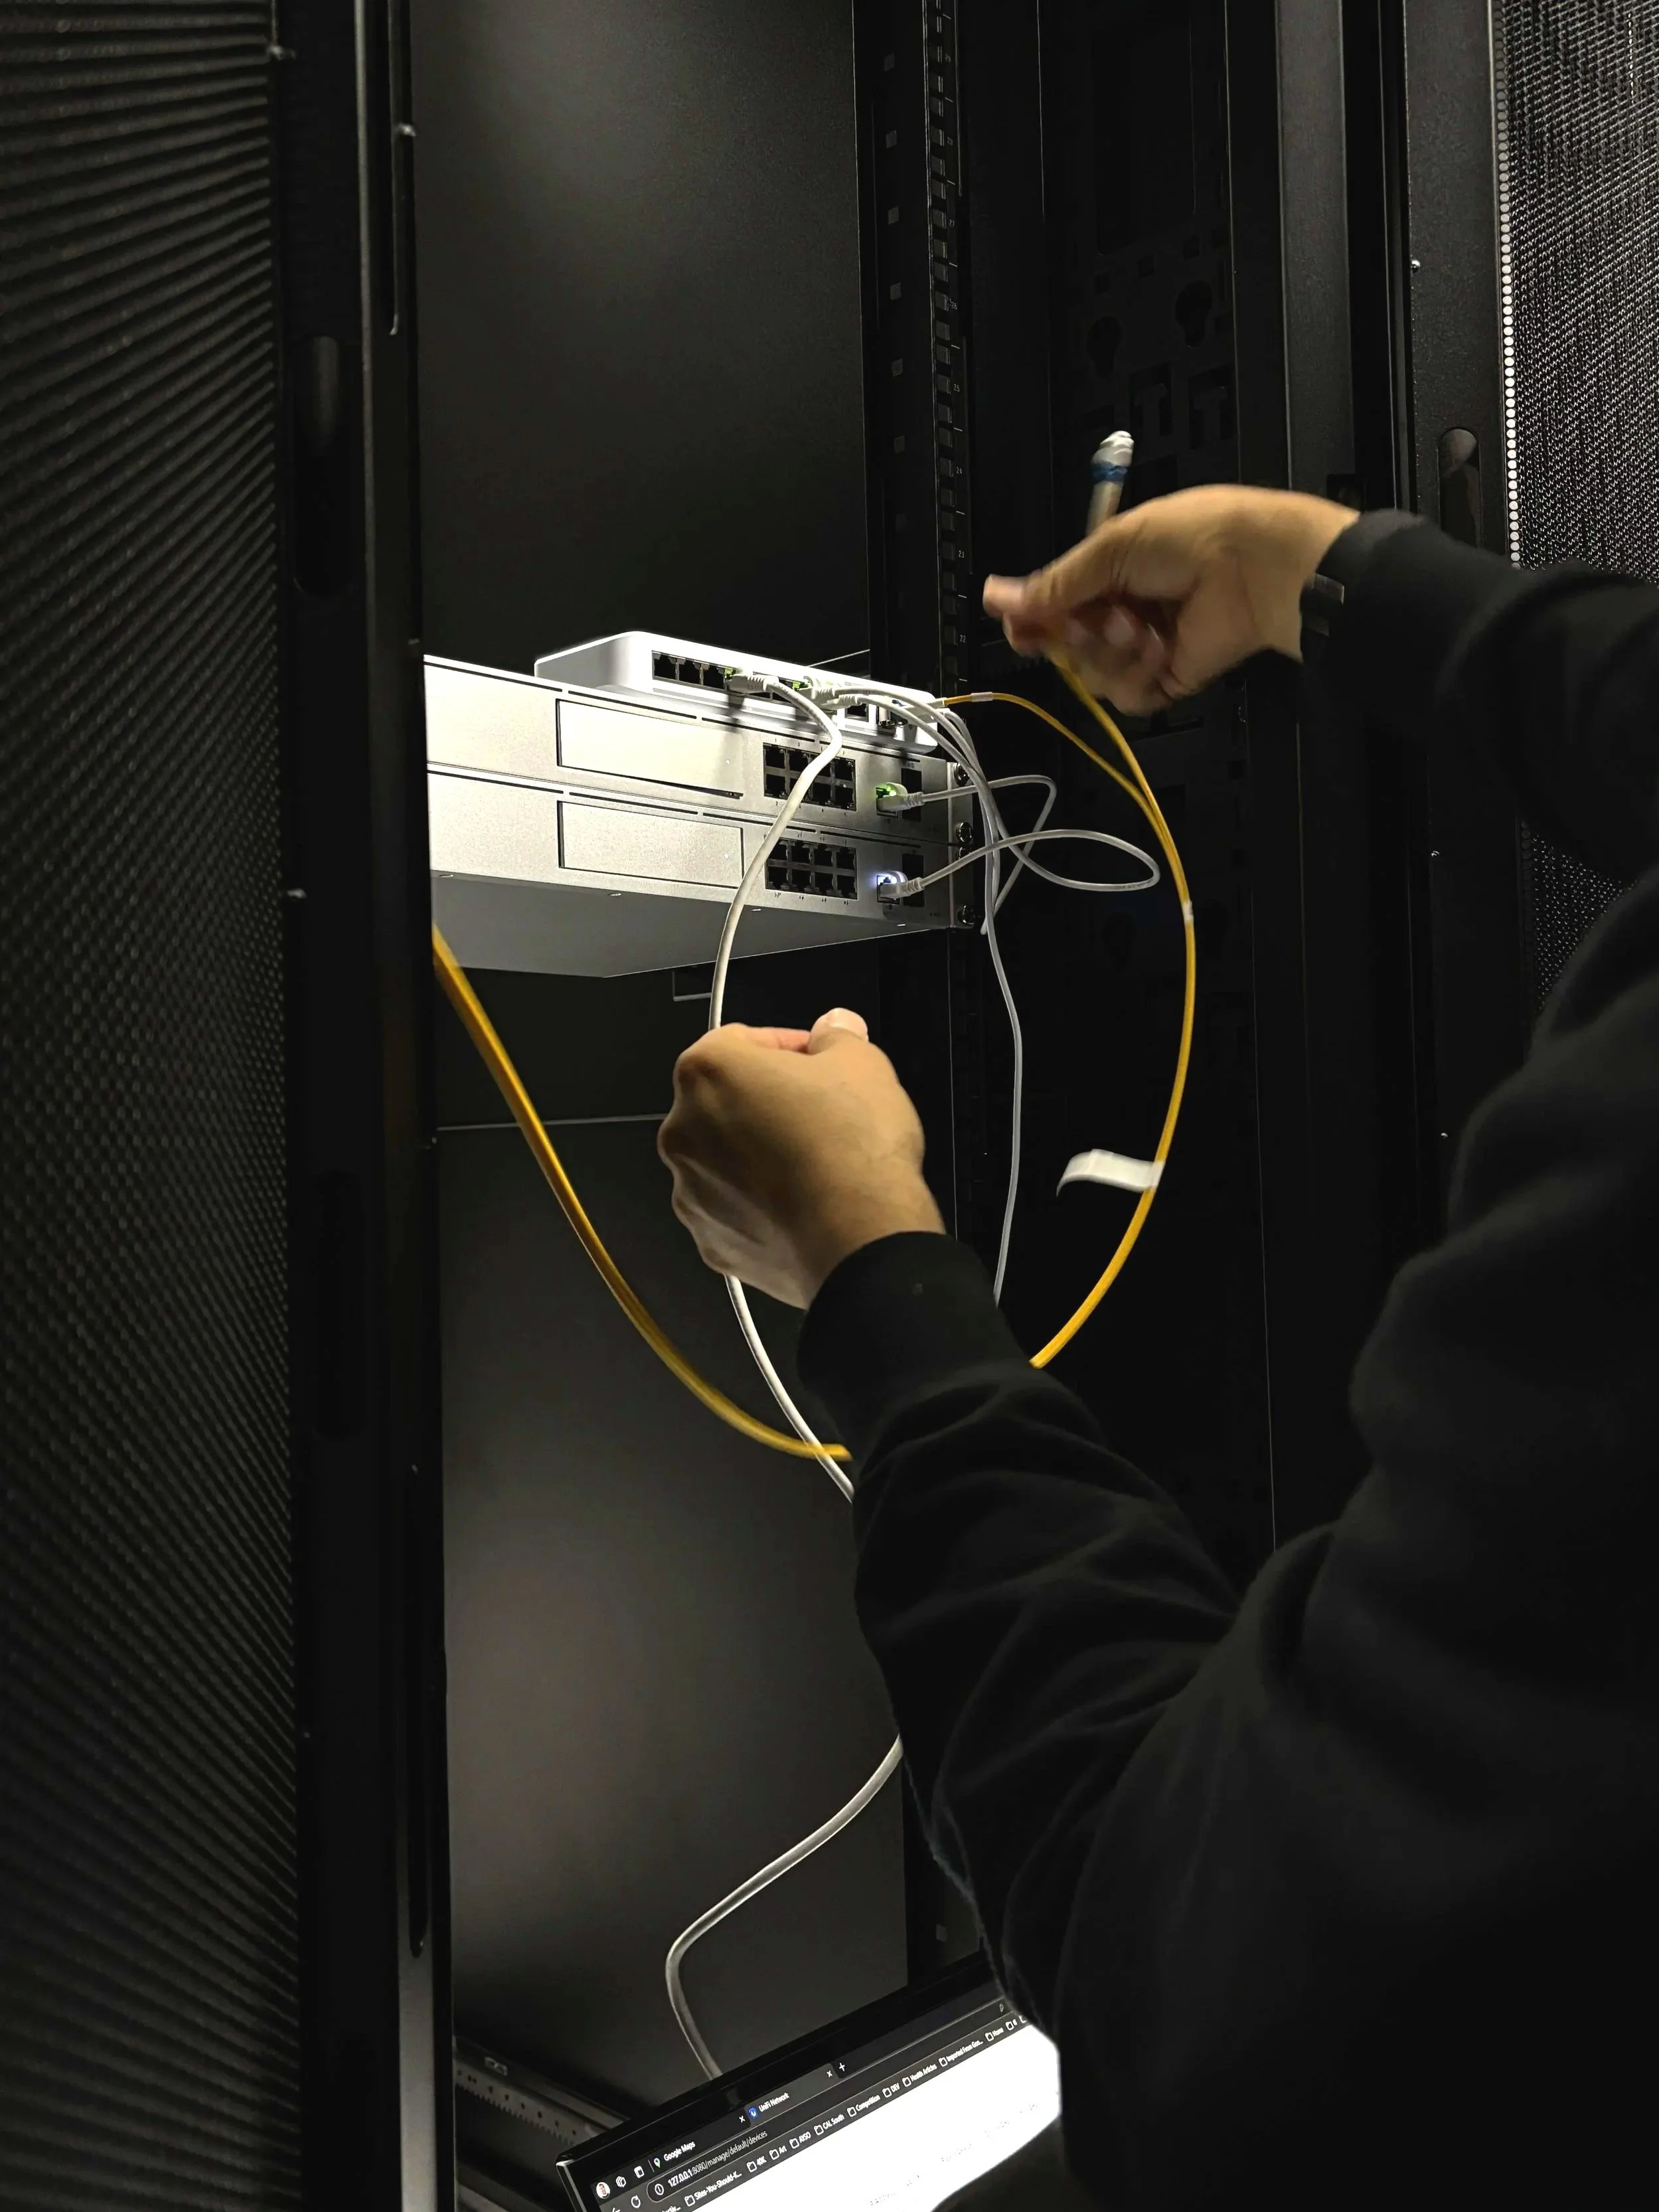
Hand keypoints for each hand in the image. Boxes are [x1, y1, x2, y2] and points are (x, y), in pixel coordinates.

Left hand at [658, 1009, 944, 1308]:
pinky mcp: (710, 1241)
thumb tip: (835, 1028)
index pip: (739, 1040)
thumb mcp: (863, 1063)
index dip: (785, 1047)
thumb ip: (838, 1036)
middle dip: (766, 1102)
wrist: (859, 1240)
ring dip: (758, 1155)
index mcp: (708, 1073)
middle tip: (818, 1112)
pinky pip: (732, 1211)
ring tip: (813, 1163)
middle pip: (723, 1102)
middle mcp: (684, 1131)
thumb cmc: (853, 1150)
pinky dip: (759, 1206)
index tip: (815, 1059)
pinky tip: (803, 1204)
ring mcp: (692, 1192)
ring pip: (723, 1159)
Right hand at [983, 484, 1357, 714]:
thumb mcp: (1111, 549)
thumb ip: (1055, 584)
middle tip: (1102, 617)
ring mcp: (1143, 649)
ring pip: (1093, 675)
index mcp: (1108, 573)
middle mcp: (1122, 612)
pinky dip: (1138, 676)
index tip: (1021, 629)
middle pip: (1066, 646)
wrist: (1255, 569)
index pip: (1052, 607)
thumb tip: (994, 595)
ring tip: (1143, 627)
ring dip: (1112, 652)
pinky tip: (1161, 649)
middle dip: (1078, 635)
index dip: (1032, 622)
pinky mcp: (1166, 679)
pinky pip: (1127, 697)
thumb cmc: (1191, 539)